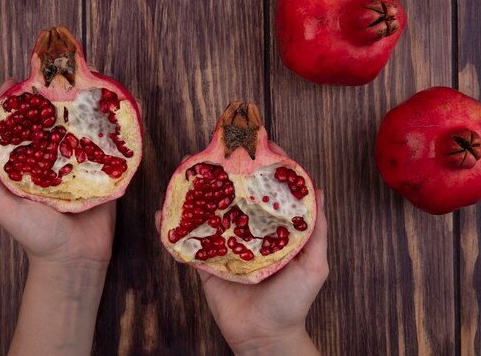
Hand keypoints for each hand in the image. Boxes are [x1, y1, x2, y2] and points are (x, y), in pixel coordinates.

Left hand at [0, 78, 115, 268]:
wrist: (74, 259)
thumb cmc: (36, 236)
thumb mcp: (3, 207)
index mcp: (28, 166)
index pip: (19, 129)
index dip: (16, 105)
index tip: (16, 82)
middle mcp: (53, 162)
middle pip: (52, 123)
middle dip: (53, 98)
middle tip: (57, 76)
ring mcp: (80, 166)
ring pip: (81, 131)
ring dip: (84, 109)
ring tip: (87, 85)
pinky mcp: (104, 175)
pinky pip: (109, 150)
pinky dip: (112, 132)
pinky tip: (115, 113)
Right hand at [156, 145, 327, 355]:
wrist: (265, 338)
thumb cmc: (294, 302)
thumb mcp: (314, 265)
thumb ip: (317, 231)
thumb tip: (319, 191)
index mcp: (273, 230)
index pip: (268, 192)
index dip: (266, 167)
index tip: (262, 144)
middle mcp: (247, 233)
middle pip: (235, 196)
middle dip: (227, 173)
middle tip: (217, 150)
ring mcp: (224, 247)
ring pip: (208, 214)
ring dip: (196, 194)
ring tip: (186, 172)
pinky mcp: (205, 264)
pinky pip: (186, 244)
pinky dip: (171, 229)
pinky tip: (161, 213)